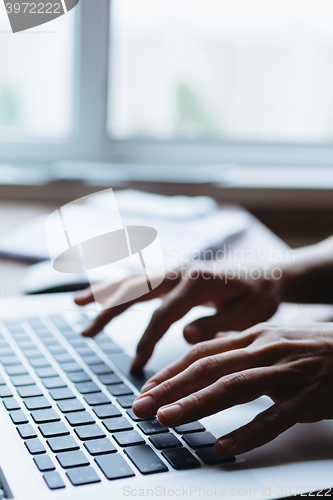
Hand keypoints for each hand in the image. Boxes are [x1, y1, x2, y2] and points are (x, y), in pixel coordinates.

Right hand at [75, 264, 281, 369]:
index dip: (147, 341)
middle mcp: (181, 271)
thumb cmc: (259, 298)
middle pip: (137, 290)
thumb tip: (183, 334)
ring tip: (77, 305)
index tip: (137, 366)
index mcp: (198, 281)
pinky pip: (141, 281)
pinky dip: (119, 288)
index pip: (163, 314)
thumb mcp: (247, 315)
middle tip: (86, 331)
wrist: (267, 277)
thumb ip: (216, 324)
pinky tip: (102, 296)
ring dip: (105, 293)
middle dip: (109, 310)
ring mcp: (175, 271)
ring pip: (134, 281)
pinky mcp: (174, 276)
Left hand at [132, 323, 332, 455]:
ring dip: (196, 404)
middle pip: (208, 368)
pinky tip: (224, 445)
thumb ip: (237, 345)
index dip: (171, 371)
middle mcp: (264, 350)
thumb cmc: (310, 347)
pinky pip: (274, 417)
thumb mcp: (271, 338)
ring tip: (167, 419)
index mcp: (253, 337)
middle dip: (170, 388)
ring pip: (233, 387)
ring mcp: (285, 373)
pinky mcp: (307, 397)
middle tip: (141, 407)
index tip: (147, 388)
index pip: (202, 353)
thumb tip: (202, 349)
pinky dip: (247, 432)